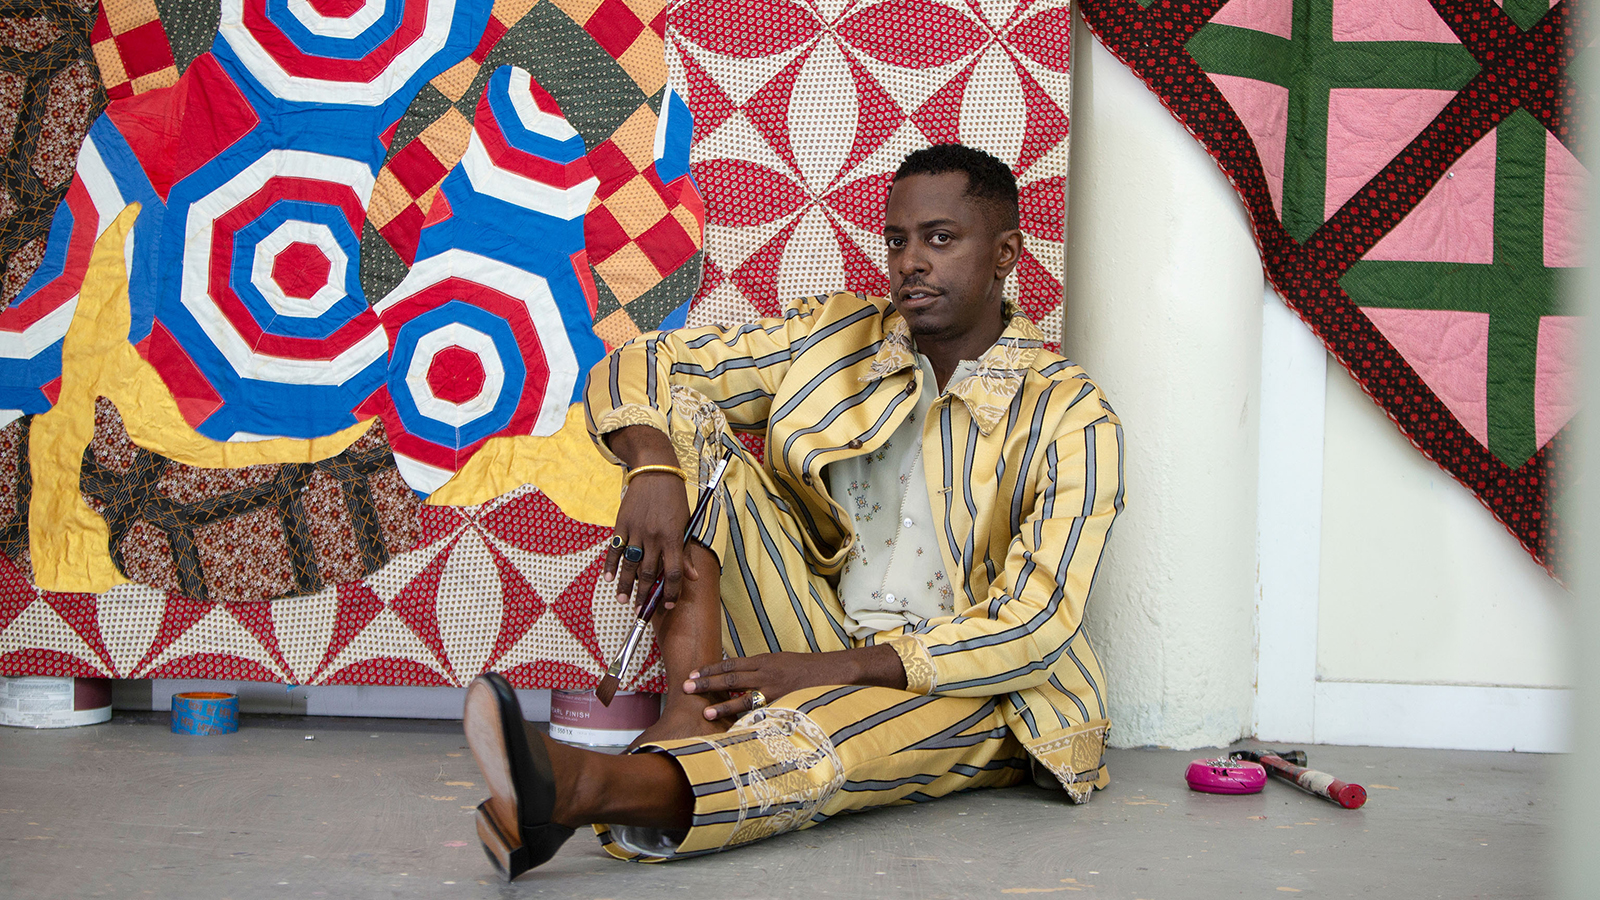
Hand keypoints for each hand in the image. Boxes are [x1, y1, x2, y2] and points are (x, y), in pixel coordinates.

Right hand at [603, 426, 696, 608]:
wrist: (655, 472)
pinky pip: (614, 548)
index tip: (666, 605)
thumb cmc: (674, 499)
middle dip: (645, 595)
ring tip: (623, 600)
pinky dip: (610, 564)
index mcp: (674, 537)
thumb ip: (686, 551)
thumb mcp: (685, 524)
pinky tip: (608, 578)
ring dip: (626, 585)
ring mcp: (636, 530)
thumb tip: (691, 577)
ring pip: (630, 565)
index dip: (670, 592)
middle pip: (648, 573)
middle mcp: (654, 536)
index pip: (673, 572)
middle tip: (641, 610)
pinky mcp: (622, 524)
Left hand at [683, 652, 821, 719]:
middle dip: (707, 682)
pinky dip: (748, 719)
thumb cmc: (809, 668)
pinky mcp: (785, 702)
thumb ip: (762, 669)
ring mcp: (776, 688)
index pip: (732, 663)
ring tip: (705, 712)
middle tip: (686, 686)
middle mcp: (767, 672)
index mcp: (765, 660)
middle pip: (731, 676)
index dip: (711, 668)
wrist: (835, 669)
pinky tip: (735, 727)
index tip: (693, 673)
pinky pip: (762, 711)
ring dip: (722, 704)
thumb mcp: (782, 661)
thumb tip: (742, 677)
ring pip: (743, 695)